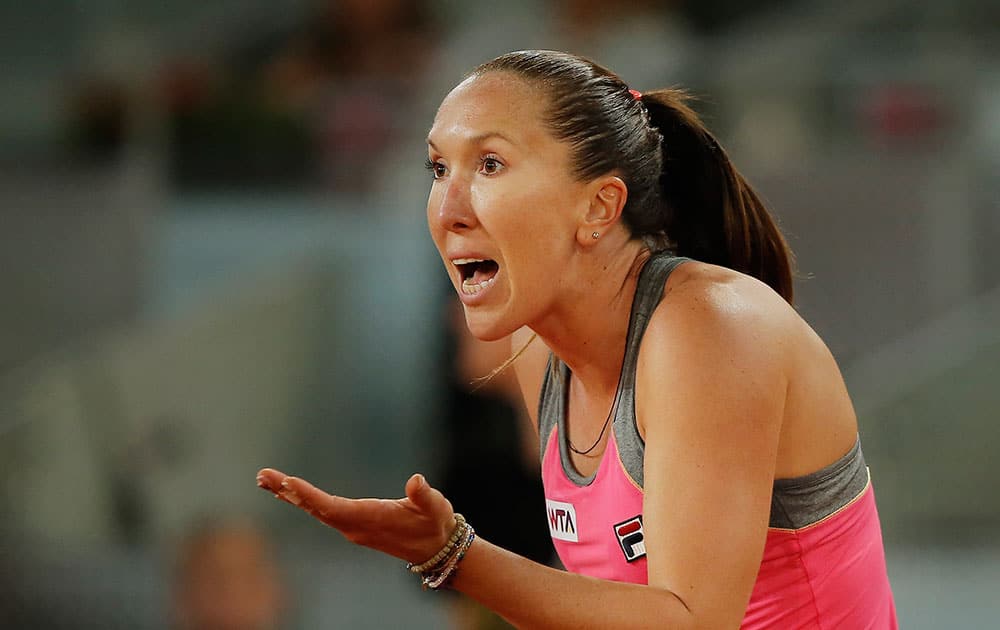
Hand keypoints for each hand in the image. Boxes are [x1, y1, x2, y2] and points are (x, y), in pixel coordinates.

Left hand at [256, 468, 456, 564]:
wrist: (437, 549)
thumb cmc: (436, 524)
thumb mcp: (436, 507)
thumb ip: (424, 495)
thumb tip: (416, 481)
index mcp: (370, 519)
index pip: (332, 507)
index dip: (309, 496)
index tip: (287, 483)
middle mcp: (354, 526)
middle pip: (315, 508)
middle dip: (288, 492)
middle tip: (262, 476)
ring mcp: (352, 527)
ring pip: (315, 509)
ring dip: (290, 495)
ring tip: (265, 480)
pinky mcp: (353, 524)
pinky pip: (322, 511)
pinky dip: (303, 499)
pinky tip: (288, 493)